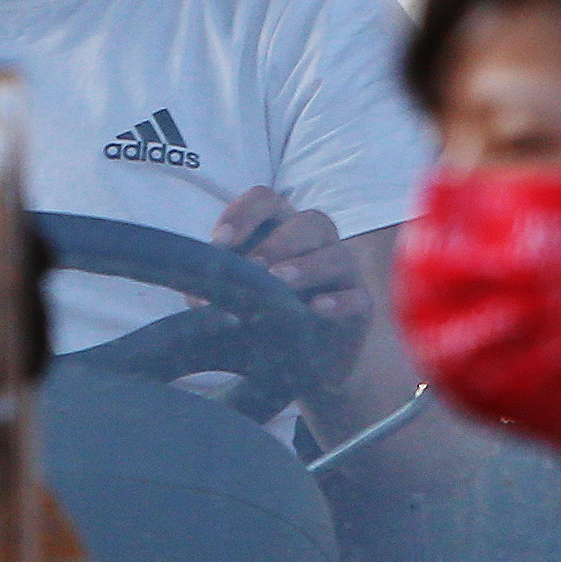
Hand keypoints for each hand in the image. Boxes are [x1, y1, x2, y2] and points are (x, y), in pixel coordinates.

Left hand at [213, 187, 370, 331]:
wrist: (301, 361)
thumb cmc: (264, 313)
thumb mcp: (237, 296)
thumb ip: (221, 288)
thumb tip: (200, 297)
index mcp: (280, 227)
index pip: (266, 200)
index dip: (243, 213)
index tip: (219, 242)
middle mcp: (316, 241)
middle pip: (308, 222)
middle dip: (278, 243)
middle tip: (253, 268)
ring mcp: (342, 270)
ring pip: (335, 254)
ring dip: (306, 266)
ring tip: (280, 283)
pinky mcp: (360, 303)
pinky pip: (358, 295)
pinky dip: (339, 300)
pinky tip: (316, 309)